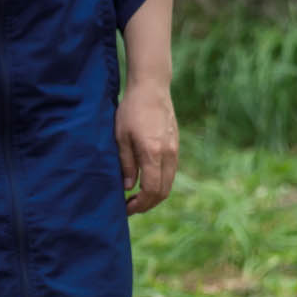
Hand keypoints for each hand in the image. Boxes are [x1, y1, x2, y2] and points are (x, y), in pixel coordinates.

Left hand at [117, 80, 178, 214]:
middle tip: (130, 207)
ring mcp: (174, 150)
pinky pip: (171, 172)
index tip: (126, 208)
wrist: (152, 87)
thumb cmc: (132, 110)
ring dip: (155, 195)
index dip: (140, 204)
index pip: (151, 190)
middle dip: (147, 204)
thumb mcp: (121, 136)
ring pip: (169, 183)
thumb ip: (126, 163)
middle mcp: (168, 154)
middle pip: (163, 191)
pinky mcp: (175, 145)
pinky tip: (146, 180)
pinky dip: (160, 182)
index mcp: (153, 152)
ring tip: (137, 197)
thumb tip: (129, 187)